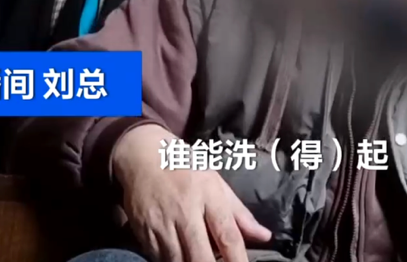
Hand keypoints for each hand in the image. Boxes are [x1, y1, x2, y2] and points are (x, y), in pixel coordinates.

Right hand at [113, 124, 271, 261]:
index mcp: (208, 195)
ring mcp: (161, 224)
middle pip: (201, 257)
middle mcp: (184, 212)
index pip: (227, 235)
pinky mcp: (143, 233)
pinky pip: (160, 259)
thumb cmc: (185, 168)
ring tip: (200, 257)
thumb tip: (265, 236)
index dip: (238, 260)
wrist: (141, 156)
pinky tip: (181, 255)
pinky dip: (173, 261)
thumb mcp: (216, 183)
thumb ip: (240, 213)